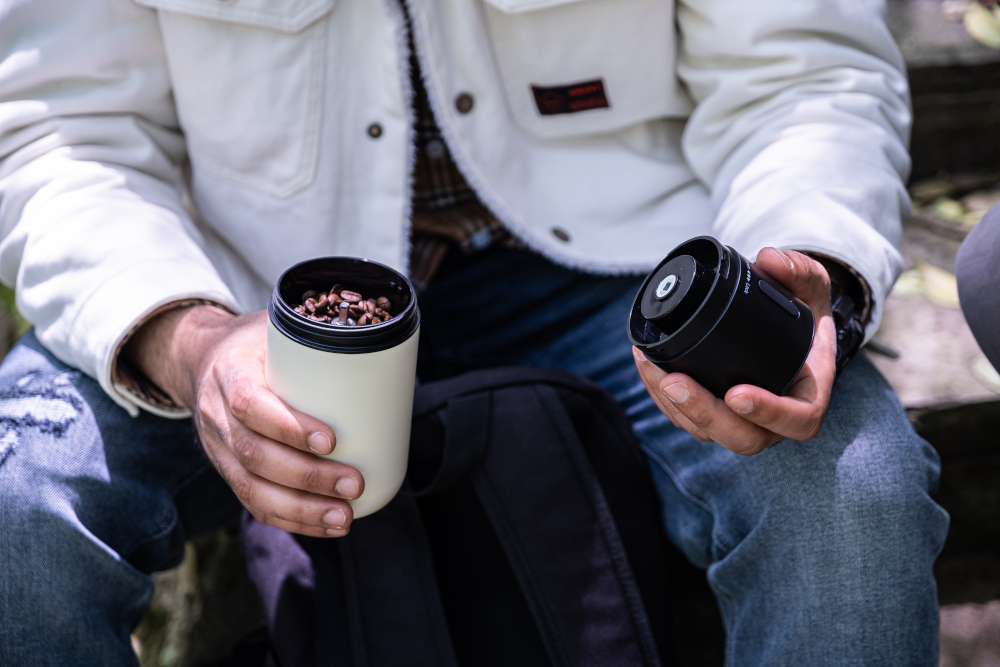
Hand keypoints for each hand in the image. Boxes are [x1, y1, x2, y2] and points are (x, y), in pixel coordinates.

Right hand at [124, 306, 363, 536]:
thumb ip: (316, 334)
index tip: (332, 440)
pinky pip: (254, 503)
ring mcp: (217, 449)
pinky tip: (326, 527)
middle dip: (309, 477)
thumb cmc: (256, 344)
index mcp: (229, 373)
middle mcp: (216, 415)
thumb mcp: (276, 328)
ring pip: (252, 489)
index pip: (250, 404)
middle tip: (355, 483)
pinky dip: (293, 520)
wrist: (202, 361)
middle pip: (255, 456)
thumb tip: (378, 338)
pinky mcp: (228, 471)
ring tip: (344, 516)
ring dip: (303, 510)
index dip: (289, 427)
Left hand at [633, 248, 836, 455]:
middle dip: (705, 413)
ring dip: (676, 405)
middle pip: (744, 437)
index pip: (798, 419)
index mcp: (809, 393)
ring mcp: (742, 420)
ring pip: (708, 432)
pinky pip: (686, 418)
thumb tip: (769, 259)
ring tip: (652, 367)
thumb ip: (799, 269)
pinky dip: (662, 395)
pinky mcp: (712, 415)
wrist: (783, 327)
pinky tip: (647, 365)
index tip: (736, 394)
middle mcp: (776, 417)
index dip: (768, 413)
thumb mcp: (811, 284)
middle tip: (675, 383)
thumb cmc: (801, 311)